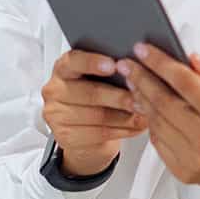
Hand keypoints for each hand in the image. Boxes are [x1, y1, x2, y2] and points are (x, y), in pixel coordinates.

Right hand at [40, 49, 148, 176]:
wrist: (85, 128)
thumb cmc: (96, 95)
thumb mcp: (101, 78)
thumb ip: (113, 70)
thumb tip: (138, 69)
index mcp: (63, 68)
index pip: (73, 61)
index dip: (93, 62)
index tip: (114, 65)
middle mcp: (55, 90)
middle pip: (90, 93)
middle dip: (119, 95)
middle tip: (141, 95)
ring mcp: (57, 115)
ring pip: (97, 116)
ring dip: (125, 115)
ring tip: (144, 110)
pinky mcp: (65, 136)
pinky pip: (99, 133)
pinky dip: (122, 129)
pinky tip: (136, 125)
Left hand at [117, 43, 199, 196]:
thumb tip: (191, 60)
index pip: (184, 83)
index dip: (161, 63)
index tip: (144, 50)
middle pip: (163, 102)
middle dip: (142, 79)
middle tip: (127, 64)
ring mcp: (192, 158)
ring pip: (156, 122)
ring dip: (141, 99)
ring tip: (134, 82)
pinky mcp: (183, 171)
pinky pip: (158, 142)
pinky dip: (150, 122)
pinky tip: (147, 107)